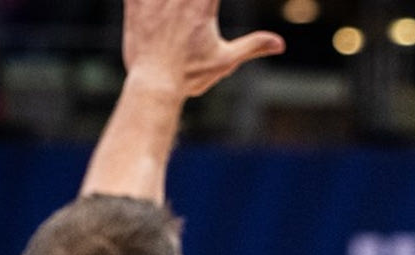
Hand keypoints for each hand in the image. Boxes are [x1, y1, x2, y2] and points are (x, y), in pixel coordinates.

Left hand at [123, 0, 284, 97]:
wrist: (155, 86)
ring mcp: (155, 1)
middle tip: (192, 6)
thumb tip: (280, 43)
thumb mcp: (226, 61)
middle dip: (192, 1)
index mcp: (202, 7)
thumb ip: (253, 46)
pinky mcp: (135, 6)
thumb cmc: (191, 75)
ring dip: (168, 0)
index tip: (208, 4)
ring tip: (174, 7)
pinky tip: (149, 4)